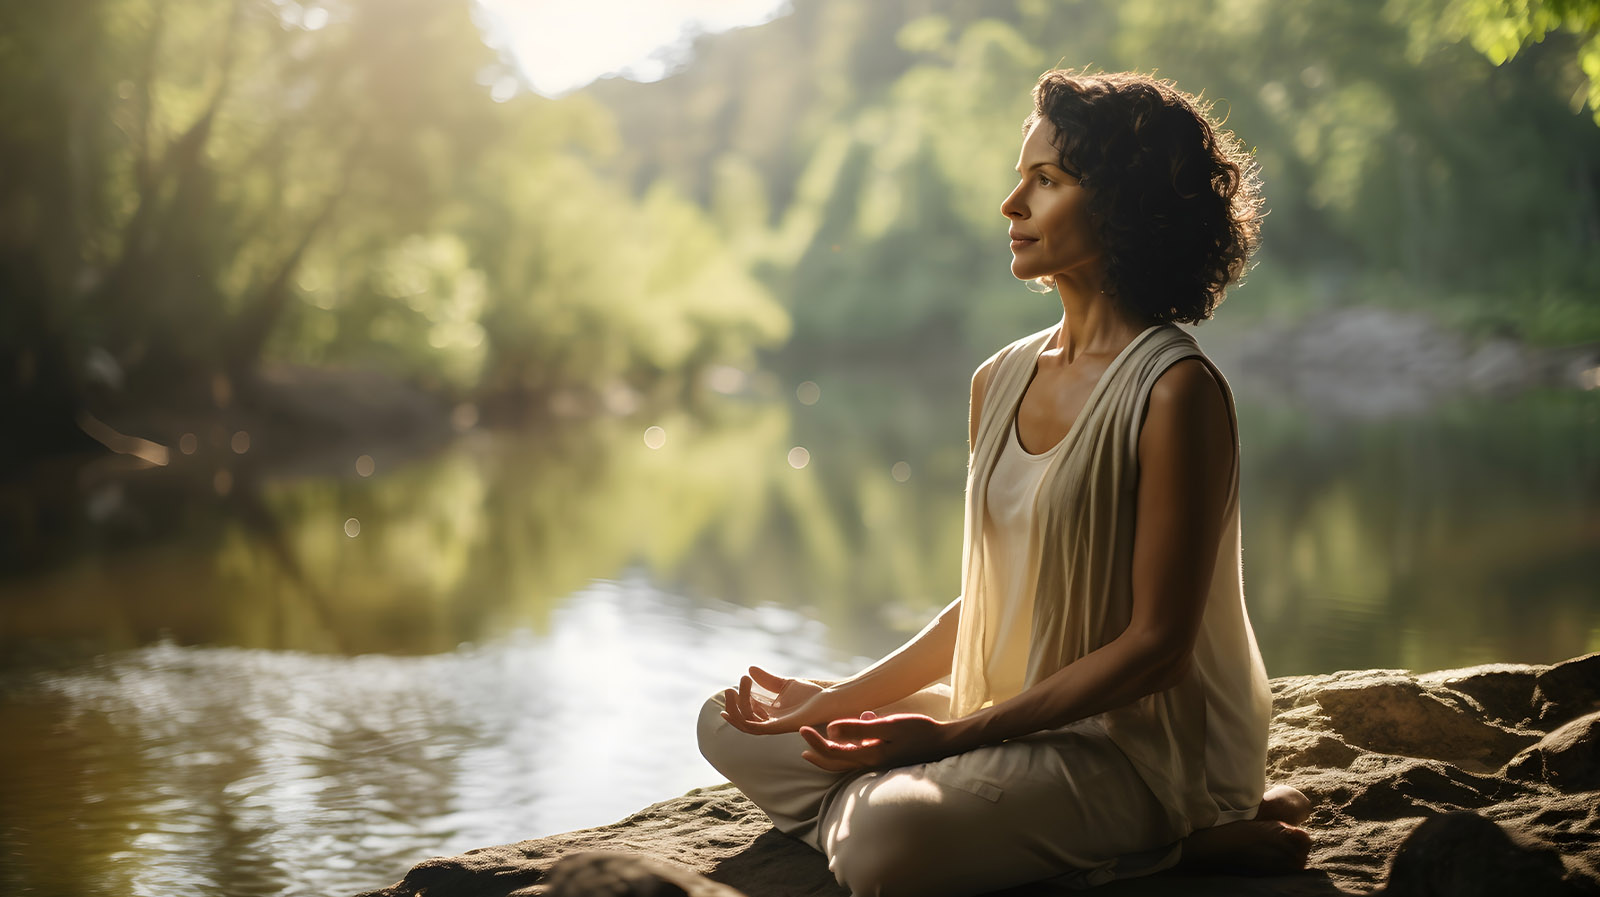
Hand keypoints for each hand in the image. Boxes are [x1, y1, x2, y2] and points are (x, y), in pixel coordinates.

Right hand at [720, 666, 856, 735]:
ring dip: (735, 707)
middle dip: (733, 704)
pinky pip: (755, 727)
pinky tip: (739, 704)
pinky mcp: (779, 727)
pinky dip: (743, 718)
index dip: (736, 702)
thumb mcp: (785, 684)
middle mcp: (770, 722)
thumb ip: (767, 680)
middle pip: (744, 717)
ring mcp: (774, 726)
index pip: (748, 711)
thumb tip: (749, 669)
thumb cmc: (812, 696)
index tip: (730, 688)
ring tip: (732, 690)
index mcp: (771, 714)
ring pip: (746, 723)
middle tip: (730, 688)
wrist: (829, 701)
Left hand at [798, 711, 954, 771]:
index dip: (815, 742)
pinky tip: (852, 737)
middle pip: (837, 763)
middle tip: (803, 744)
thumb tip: (830, 729)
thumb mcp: (888, 726)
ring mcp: (880, 764)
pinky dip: (850, 750)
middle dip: (818, 754)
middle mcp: (872, 764)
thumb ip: (860, 728)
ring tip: (820, 745)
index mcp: (869, 757)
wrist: (945, 743)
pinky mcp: (887, 759)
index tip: (802, 730)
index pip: (833, 753)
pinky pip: (861, 757)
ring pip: (848, 762)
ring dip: (831, 754)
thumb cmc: (919, 731)